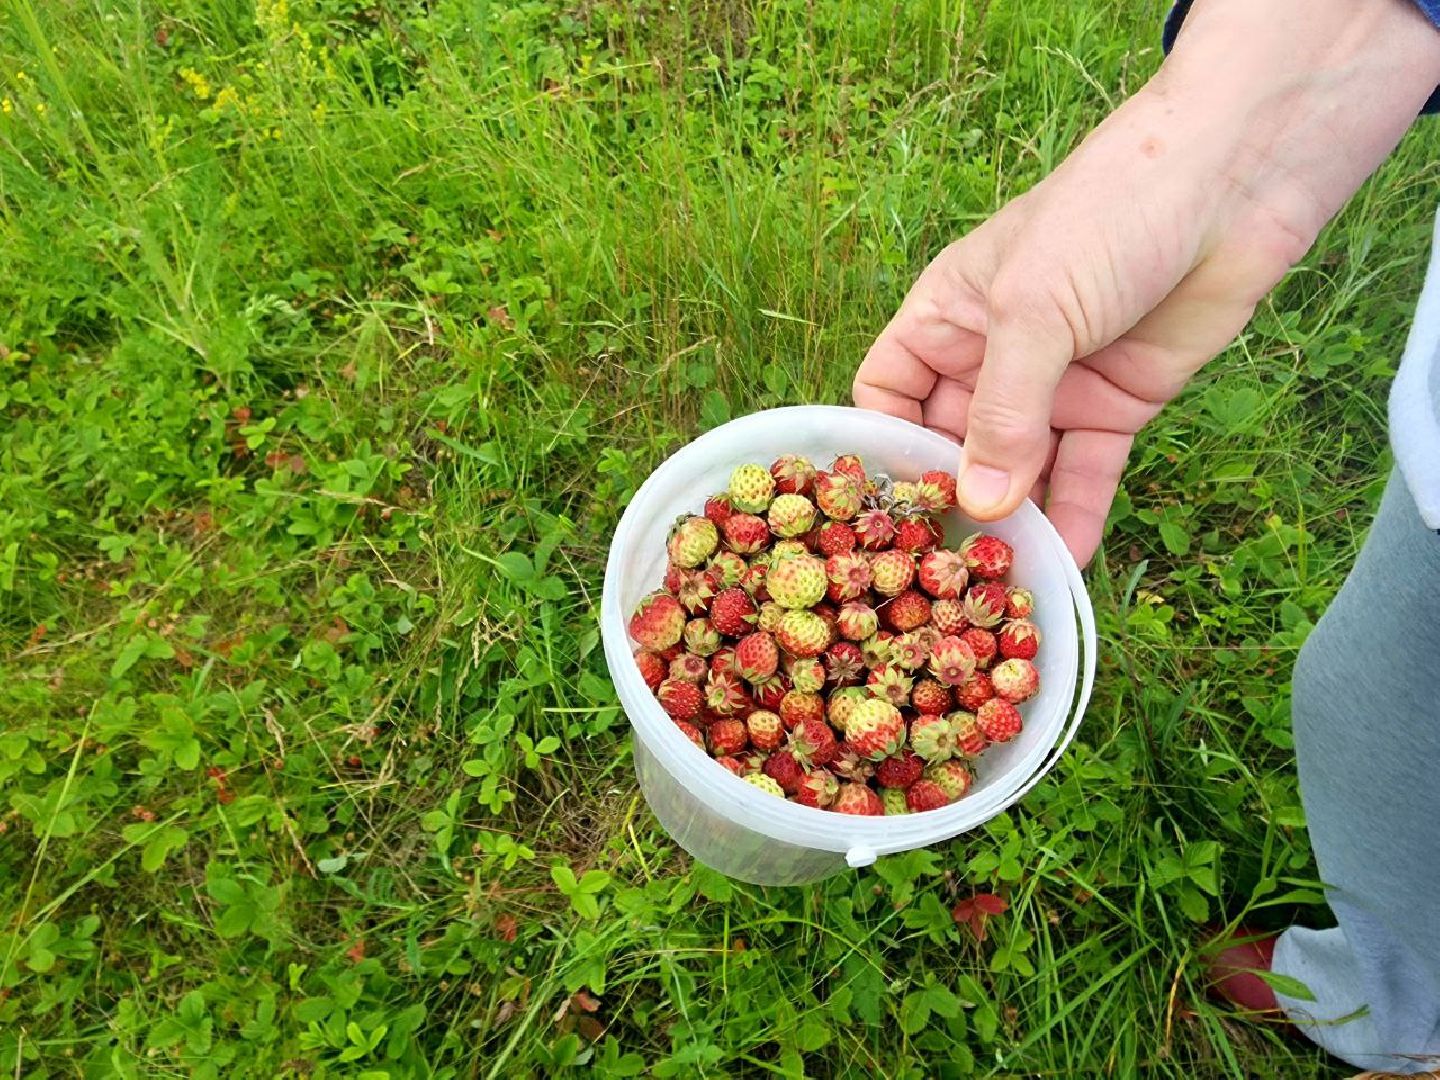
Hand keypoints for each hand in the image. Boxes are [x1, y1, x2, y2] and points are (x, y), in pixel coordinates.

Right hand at [854, 0, 1439, 562]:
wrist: (1235, 178)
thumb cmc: (1106, 215)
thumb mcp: (1033, 310)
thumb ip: (1002, 412)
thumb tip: (978, 504)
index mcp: (946, 317)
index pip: (889, 395)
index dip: (883, 450)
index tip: (884, 513)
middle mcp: (991, 357)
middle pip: (953, 445)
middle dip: (951, 501)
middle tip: (944, 570)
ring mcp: (1055, 386)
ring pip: (1019, 471)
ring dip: (1013, 521)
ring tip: (1001, 582)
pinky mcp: (1116, 407)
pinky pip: (1085, 474)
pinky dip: (1075, 514)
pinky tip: (1065, 561)